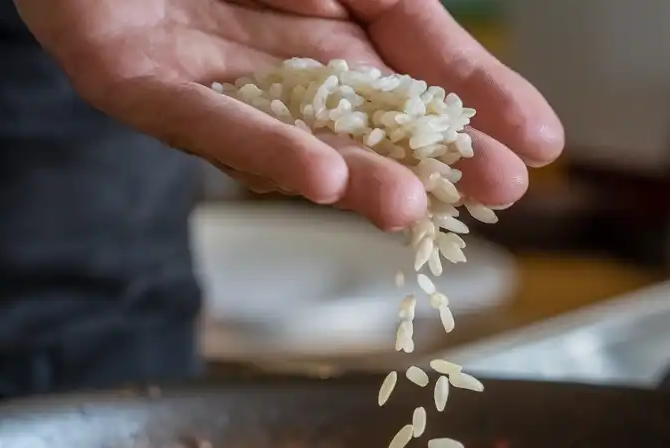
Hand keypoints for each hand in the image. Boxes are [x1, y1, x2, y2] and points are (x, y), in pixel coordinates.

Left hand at [14, 0, 563, 229]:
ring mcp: (205, 74)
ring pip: (290, 135)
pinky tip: (321, 174)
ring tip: (410, 207)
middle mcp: (275, 55)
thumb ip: (406, 15)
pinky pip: (201, 120)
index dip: (478, 108)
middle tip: (497, 194)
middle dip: (429, 160)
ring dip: (353, 175)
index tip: (539, 152)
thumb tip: (478, 71)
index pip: (417, 72)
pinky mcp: (130, 81)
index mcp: (328, 14)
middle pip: (364, 121)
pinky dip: (260, 147)